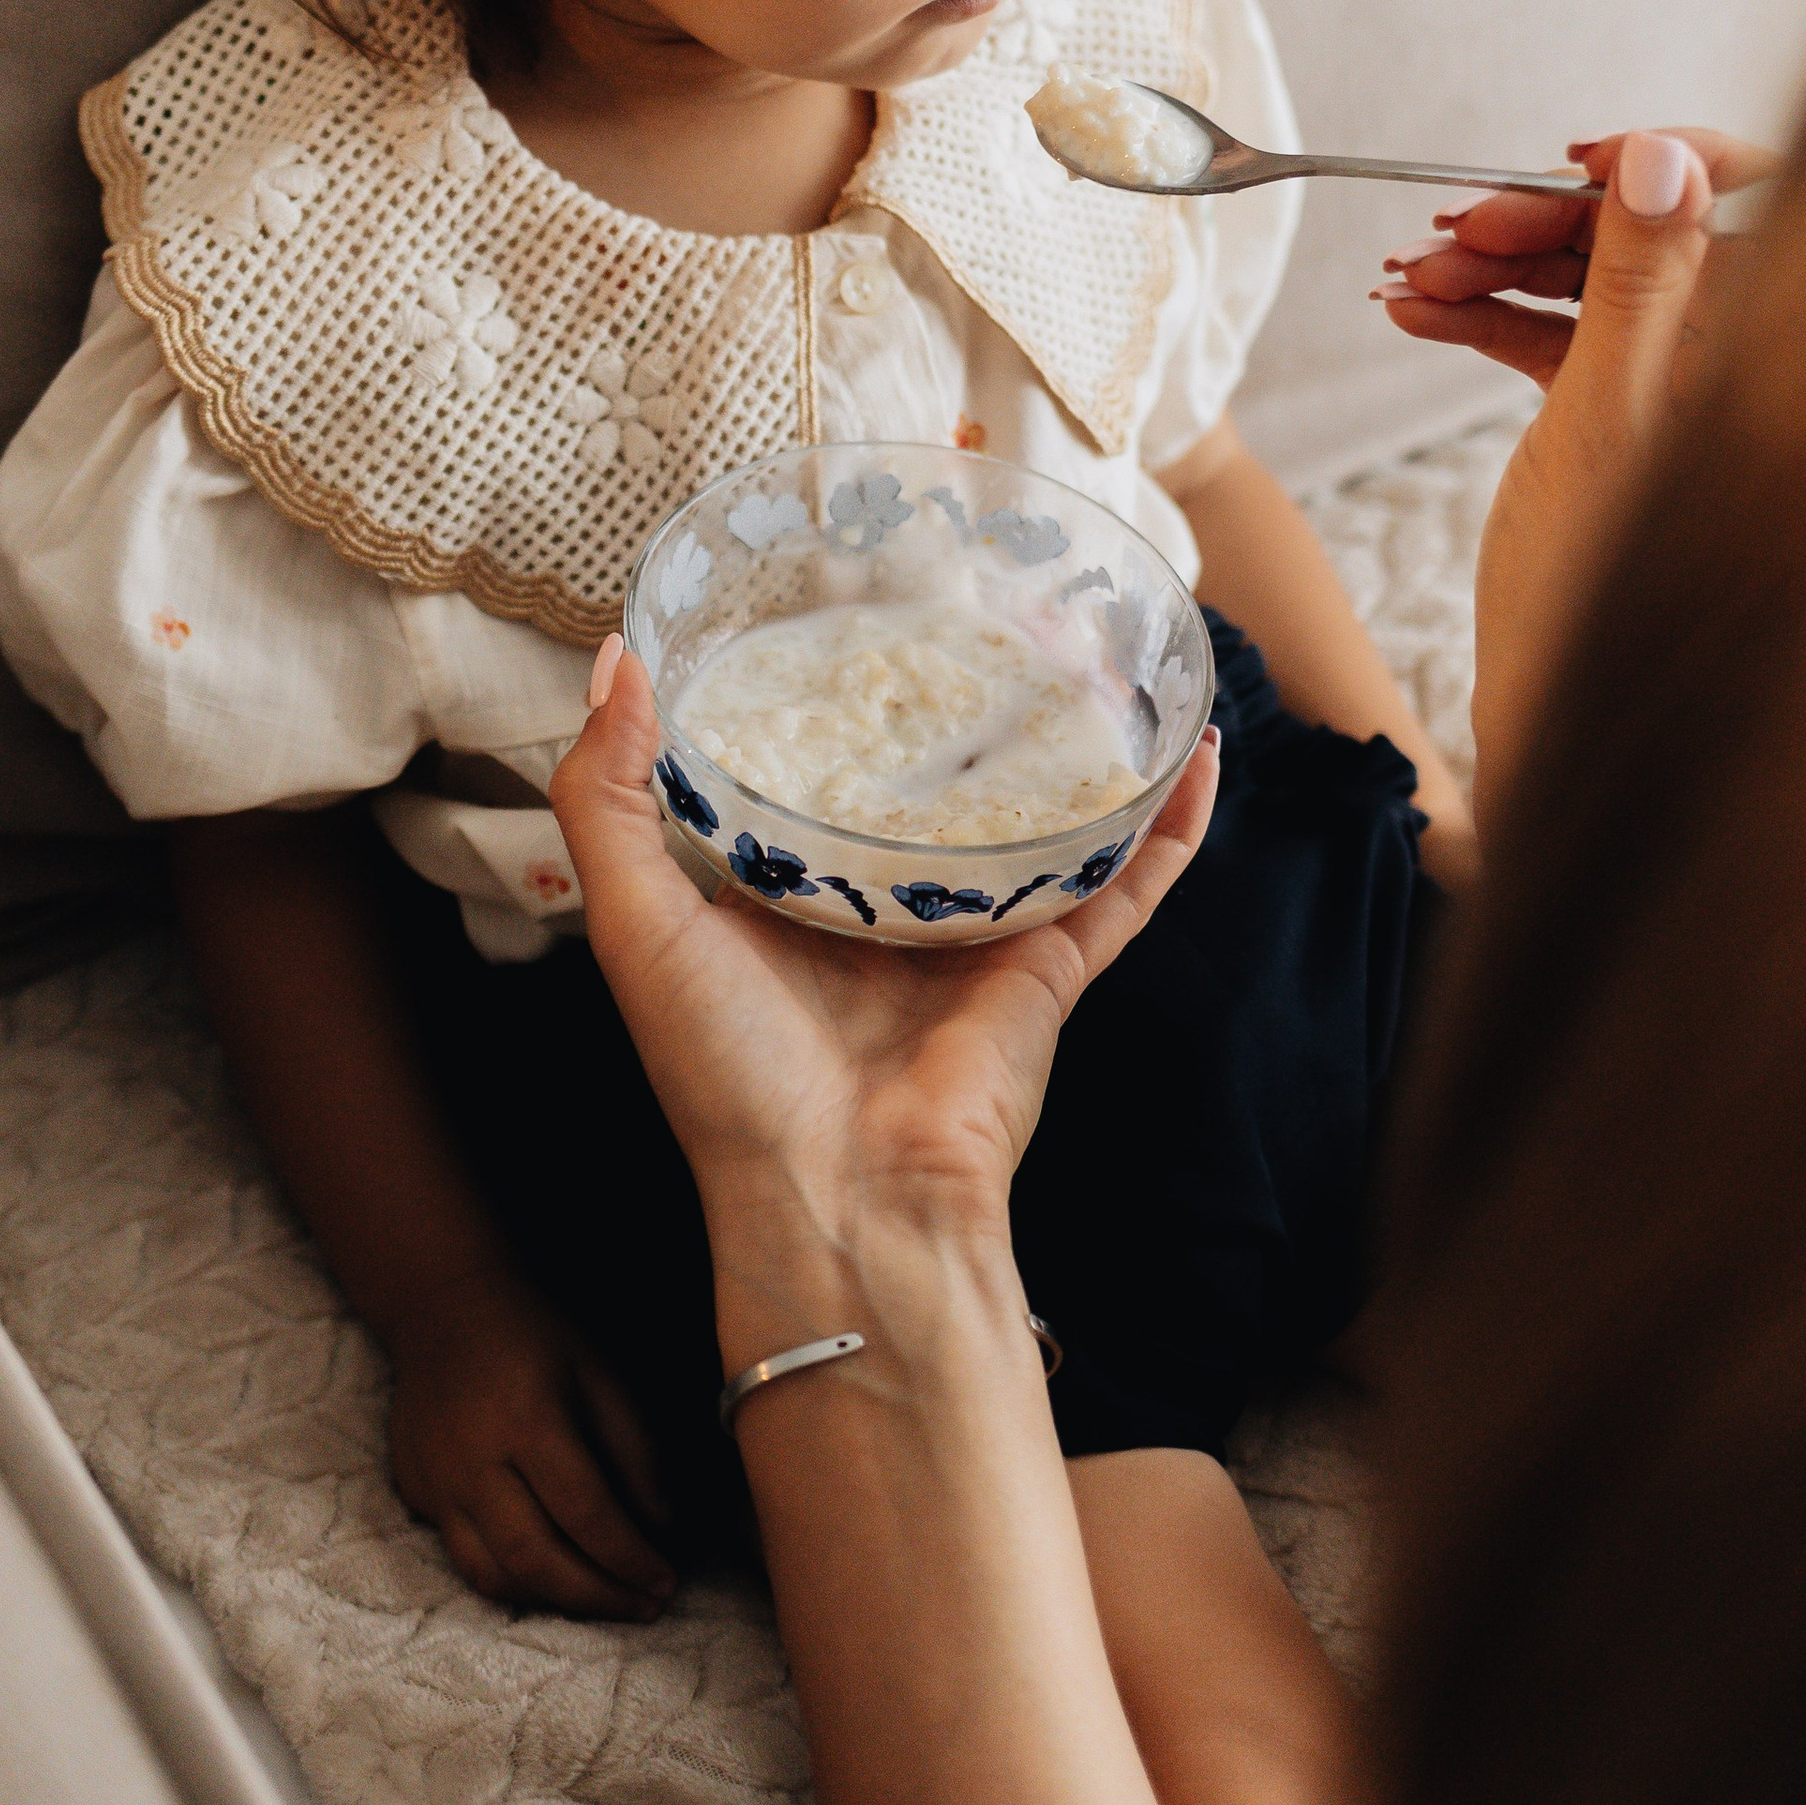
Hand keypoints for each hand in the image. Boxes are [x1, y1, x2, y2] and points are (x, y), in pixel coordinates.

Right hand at [389, 1263, 676, 1622]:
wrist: (444, 1307)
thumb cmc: (537, 1336)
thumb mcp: (601, 1373)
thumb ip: (636, 1450)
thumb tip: (663, 1528)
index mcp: (528, 1422)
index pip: (585, 1513)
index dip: (630, 1557)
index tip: (666, 1580)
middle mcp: (474, 1462)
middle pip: (535, 1560)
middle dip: (597, 1597)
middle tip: (643, 1607)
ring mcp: (436, 1483)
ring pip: (492, 1575)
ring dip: (554, 1602)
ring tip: (603, 1601)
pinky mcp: (417, 1494)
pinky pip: (464, 1556)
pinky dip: (512, 1578)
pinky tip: (554, 1576)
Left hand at [550, 653, 1219, 1353]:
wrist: (838, 1194)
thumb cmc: (725, 1073)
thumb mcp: (635, 923)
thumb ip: (607, 797)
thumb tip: (614, 661)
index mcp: (789, 898)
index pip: (809, 778)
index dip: (821, 705)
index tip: (833, 616)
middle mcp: (887, 910)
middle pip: (934, 788)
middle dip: (959, 709)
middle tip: (977, 610)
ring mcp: (977, 936)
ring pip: (1041, 819)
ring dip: (1081, 746)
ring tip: (1104, 659)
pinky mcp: (1049, 967)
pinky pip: (1125, 882)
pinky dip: (1170, 823)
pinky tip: (1198, 752)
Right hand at [1379, 126, 1778, 807]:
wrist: (1552, 728)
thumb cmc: (1592, 607)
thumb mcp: (1609, 422)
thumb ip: (1641, 281)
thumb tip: (1665, 154)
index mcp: (1785, 363)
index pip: (1762, 205)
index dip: (1667, 167)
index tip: (1570, 162)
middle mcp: (1749, 371)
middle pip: (1660, 239)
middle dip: (1547, 224)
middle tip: (1451, 232)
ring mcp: (1684, 400)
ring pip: (1600, 287)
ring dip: (1501, 272)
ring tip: (1410, 279)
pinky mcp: (1625, 432)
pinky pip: (1568, 343)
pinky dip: (1495, 323)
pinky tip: (1418, 314)